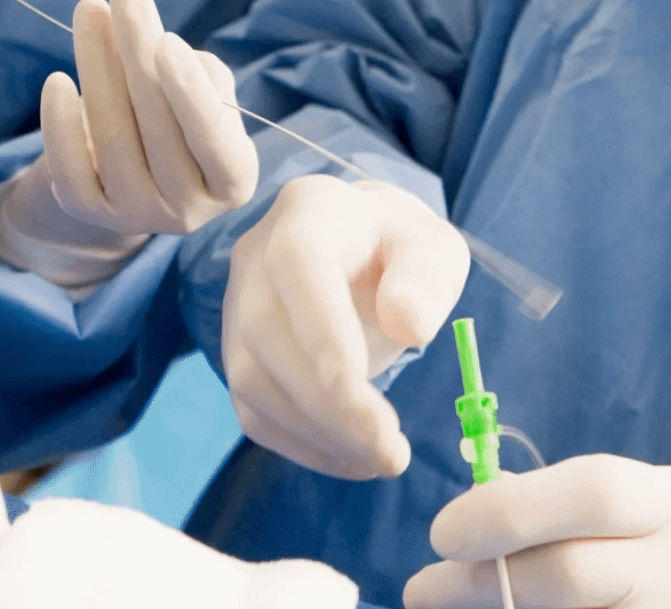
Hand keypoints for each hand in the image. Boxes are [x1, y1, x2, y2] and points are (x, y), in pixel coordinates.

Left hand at [0, 0, 258, 287]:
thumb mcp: (205, 96)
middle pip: (158, 129)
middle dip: (139, 53)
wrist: (134, 171)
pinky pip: (71, 171)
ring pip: (113, 140)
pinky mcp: (91, 212)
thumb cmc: (181, 117)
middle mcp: (189, 209)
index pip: (214, 139)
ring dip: (98, 67)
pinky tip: (57, 81)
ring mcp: (138, 215)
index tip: (167, 40)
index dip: (191, 92)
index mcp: (232, 181)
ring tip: (90, 10)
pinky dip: (60, 126)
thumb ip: (198, 73)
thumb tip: (155, 47)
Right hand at [222, 174, 467, 479]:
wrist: (358, 247)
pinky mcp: (236, 351)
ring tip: (381, 458)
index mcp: (307, 212)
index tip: (373, 409)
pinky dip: (301, 445)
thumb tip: (406, 324)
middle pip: (265, 334)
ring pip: (250, 380)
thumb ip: (427, 277)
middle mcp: (255, 255)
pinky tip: (351, 457)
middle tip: (391, 453)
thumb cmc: (400, 248)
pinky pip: (251, 409)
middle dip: (328, 407)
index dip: (325, 339)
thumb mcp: (434, 246)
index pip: (297, 267)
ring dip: (316, 434)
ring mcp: (236, 304)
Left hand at [403, 455, 670, 608]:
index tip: (442, 533)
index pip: (595, 492)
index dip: (509, 511)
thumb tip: (467, 518)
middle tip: (422, 589)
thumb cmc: (653, 550)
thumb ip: (559, 505)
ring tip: (447, 607)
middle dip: (482, 580)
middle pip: (571, 573)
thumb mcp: (632, 512)